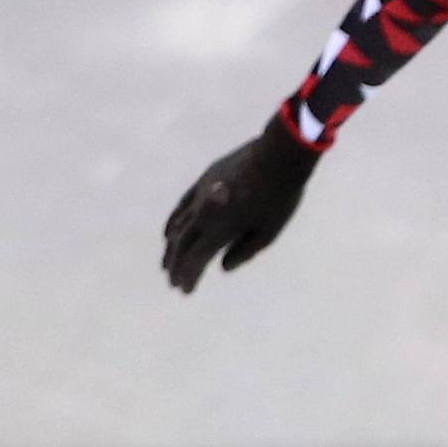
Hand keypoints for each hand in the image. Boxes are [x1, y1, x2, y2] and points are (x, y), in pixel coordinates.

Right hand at [162, 127, 315, 291]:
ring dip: (171, 246)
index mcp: (220, 228)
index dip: (189, 276)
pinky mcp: (203, 180)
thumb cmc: (280, 197)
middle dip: (176, 264)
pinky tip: (169, 231)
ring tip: (167, 263)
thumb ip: (244, 251)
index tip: (184, 291)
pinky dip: (173, 222)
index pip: (197, 258)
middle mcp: (204, 212)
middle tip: (172, 282)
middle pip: (182, 243)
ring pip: (178, 225)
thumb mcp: (268, 232)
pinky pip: (181, 206)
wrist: (277, 155)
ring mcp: (200, 194)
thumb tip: (223, 268)